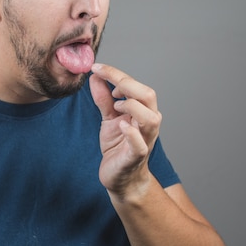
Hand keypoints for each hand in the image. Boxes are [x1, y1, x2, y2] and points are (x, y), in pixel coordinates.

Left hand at [89, 63, 161, 199]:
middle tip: (109, 85)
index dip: (115, 74)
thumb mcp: (108, 118)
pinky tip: (121, 124)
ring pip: (150, 118)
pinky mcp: (135, 157)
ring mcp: (144, 140)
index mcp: (142, 110)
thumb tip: (95, 76)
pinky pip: (140, 144)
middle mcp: (148, 123)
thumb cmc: (118, 146)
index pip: (134, 85)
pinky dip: (132, 133)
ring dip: (131, 106)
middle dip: (127, 84)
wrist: (120, 178)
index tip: (96, 67)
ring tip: (115, 108)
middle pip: (148, 96)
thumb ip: (103, 98)